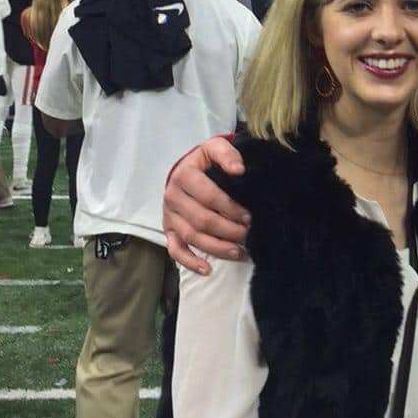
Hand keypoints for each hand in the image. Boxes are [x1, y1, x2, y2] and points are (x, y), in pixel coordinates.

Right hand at [163, 137, 250, 274]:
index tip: (249, 216)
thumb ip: (226, 153)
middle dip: (228, 230)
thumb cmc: (205, 161)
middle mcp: (173, 196)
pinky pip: (175, 250)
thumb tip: (239, 169)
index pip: (208, 196)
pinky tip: (208, 269)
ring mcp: (169, 216)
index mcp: (184, 176)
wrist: (186, 168)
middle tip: (248, 234)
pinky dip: (190, 262)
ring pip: (191, 237)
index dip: (230, 208)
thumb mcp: (214, 148)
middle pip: (201, 220)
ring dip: (216, 247)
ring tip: (238, 252)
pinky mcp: (168, 230)